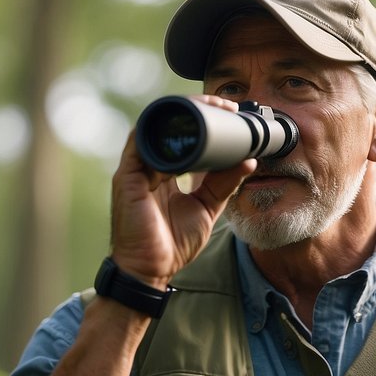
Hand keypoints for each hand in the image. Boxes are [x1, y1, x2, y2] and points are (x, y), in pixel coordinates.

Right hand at [109, 95, 256, 286]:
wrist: (152, 270)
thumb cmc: (173, 243)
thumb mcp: (207, 207)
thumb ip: (224, 184)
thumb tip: (248, 160)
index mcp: (165, 171)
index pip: (183, 136)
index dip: (204, 119)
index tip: (229, 111)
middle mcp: (149, 166)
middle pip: (169, 125)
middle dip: (196, 109)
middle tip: (224, 104)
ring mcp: (136, 170)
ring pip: (155, 127)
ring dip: (181, 113)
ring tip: (209, 107)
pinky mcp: (127, 178)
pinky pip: (140, 145)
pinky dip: (160, 132)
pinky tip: (183, 126)